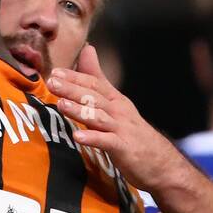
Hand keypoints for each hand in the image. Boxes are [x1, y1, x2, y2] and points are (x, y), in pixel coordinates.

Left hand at [47, 44, 173, 191]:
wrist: (161, 163)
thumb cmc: (133, 133)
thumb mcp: (115, 104)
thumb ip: (98, 79)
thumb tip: (87, 50)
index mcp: (115, 100)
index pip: (94, 84)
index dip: (75, 77)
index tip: (55, 72)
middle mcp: (118, 111)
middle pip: (93, 97)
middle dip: (72, 88)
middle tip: (52, 82)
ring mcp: (121, 129)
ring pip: (98, 117)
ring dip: (79, 110)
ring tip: (61, 104)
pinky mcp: (124, 148)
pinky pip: (107, 142)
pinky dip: (93, 138)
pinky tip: (78, 137)